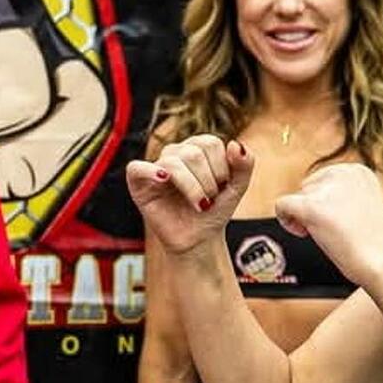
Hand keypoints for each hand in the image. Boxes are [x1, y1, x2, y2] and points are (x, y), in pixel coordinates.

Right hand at [126, 135, 252, 253]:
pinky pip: (137, 168)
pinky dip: (150, 172)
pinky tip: (164, 181)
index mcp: (197, 148)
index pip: (210, 143)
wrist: (199, 240)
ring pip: (173, 162)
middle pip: (193, 153)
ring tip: (198, 204)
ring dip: (191, 187)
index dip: (221, 167)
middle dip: (207, 181)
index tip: (222, 187)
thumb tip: (236, 144)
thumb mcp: (238, 188)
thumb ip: (245, 164)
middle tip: (209, 200)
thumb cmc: (214, 212)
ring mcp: (156, 166)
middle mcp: (176, 153)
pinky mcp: (138, 183)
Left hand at [273, 164, 382, 286]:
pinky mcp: (313, 207)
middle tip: (330, 230)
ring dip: (303, 217)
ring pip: (296, 198)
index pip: (323, 179)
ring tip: (326, 234)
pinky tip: (301, 232)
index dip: (323, 201)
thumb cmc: (381, 246)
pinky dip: (285, 219)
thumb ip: (343, 197)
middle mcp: (343, 173)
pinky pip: (282, 205)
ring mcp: (327, 189)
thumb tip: (313, 198)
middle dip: (312, 208)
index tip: (335, 219)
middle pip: (308, 187)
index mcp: (358, 171)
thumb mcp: (366, 206)